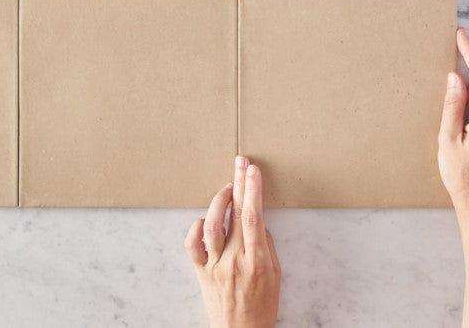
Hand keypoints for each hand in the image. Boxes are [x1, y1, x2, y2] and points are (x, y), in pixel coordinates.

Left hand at [184, 156, 279, 327]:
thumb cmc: (263, 306)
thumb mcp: (276, 277)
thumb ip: (266, 246)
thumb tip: (257, 221)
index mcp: (257, 262)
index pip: (254, 217)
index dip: (253, 190)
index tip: (253, 171)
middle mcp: (234, 260)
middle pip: (236, 214)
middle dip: (239, 183)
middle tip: (241, 162)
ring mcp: (215, 265)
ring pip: (211, 224)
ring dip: (219, 201)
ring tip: (227, 187)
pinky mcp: (201, 271)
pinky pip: (192, 245)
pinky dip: (196, 228)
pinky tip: (205, 218)